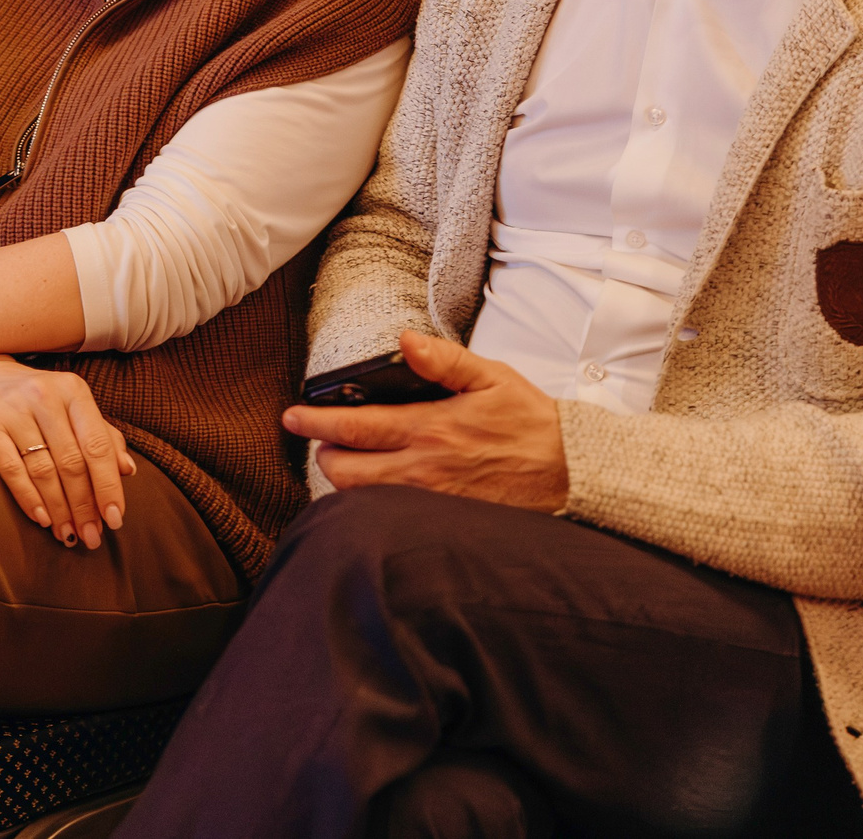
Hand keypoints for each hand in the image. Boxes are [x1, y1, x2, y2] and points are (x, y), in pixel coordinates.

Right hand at [0, 355, 135, 549]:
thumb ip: (101, 435)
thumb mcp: (70, 406)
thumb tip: (128, 470)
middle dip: (84, 506)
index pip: (98, 446)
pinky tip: (41, 519)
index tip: (116, 519)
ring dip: (59, 509)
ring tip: (68, 534)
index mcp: (74, 391)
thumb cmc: (33, 397)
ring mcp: (14, 408)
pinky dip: (28, 497)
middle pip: (72, 463)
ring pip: (44, 470)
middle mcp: (46, 396)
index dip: (109, 486)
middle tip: (92, 537)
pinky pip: (11, 468)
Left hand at [283, 331, 569, 511]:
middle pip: (345, 473)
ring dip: (347, 481)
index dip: (315, 422)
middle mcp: (424, 469)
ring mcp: (431, 501)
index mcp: (431, 428)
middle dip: (325, 456)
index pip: (355, 427)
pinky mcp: (443, 521)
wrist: (571, 472)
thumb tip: (405, 341)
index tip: (291, 417)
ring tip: (350, 461)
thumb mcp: (492, 377)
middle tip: (325, 442)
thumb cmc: (531, 422)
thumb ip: (444, 360)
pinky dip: (374, 502)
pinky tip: (380, 487)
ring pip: (363, 499)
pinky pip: (391, 516)